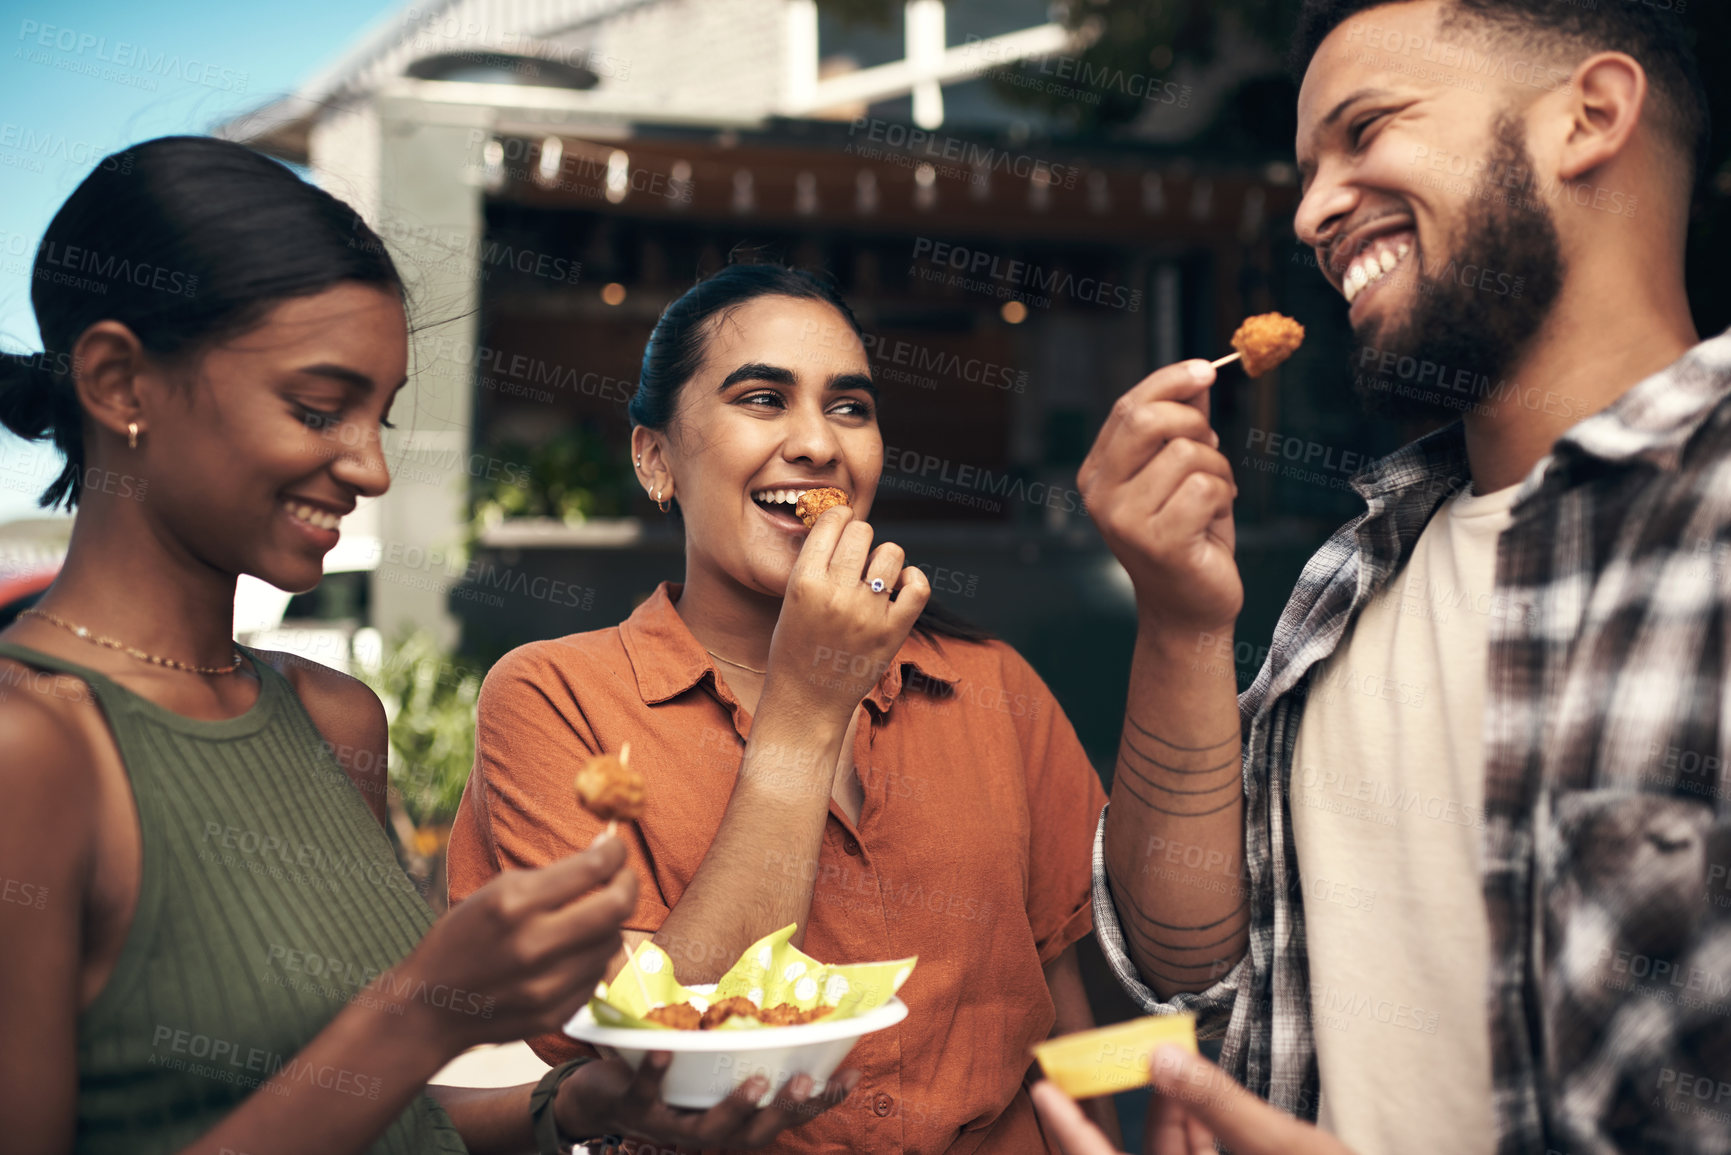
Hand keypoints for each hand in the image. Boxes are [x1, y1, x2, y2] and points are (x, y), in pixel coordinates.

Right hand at [392, 836, 635, 1056]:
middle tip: (623, 877)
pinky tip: (572, 952)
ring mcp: (547, 985)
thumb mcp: (496, 892)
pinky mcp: (556, 1013)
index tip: (617, 846)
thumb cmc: (463, 939)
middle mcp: (534, 945)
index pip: (592, 868)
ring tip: (590, 916)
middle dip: (629, 884)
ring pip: (613, 942)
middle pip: (616, 907)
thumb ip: (553, 875)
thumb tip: (605, 852)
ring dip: (609, 923)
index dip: (615, 852)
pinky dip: (593, 957)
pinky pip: (598, 975)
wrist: (430, 1008)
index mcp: (514, 904)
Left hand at [557, 1052, 858, 1147]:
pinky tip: (664, 1047)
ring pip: (708, 1129)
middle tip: (806, 1081)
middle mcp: (705, 1130)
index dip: (821, 1101)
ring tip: (755, 1081)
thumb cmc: (666, 1069)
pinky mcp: (630, 1107)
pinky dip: (655, 1071)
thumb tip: (790, 990)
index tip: (851, 1073)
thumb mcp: (708, 1055)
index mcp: (731, 1118)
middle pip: (755, 1135)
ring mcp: (668, 1124)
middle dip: (784, 1110)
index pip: (786, 1117)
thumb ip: (743, 1038)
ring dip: (735, 1107)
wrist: (596, 1091)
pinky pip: (644, 1094)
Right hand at [764, 505, 929, 718]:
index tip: (841, 527)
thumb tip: (846, 525)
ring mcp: (867, 614)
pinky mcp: (892, 633)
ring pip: (892, 553)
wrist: (806, 702)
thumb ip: (815, 565)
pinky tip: (899, 588)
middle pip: (862, 531)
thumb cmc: (794, 648)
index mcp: (804, 582)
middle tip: (856, 558)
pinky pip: (918, 586)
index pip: (832, 521)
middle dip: (860, 539)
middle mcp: (836, 594)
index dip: (839, 519)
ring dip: (885, 560)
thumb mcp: (790, 600)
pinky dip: (912, 581)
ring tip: (875, 578)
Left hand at [1030, 1045, 1353, 1154]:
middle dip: (1113, 1116)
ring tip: (1157, 1067)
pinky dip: (1189, 1137)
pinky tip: (1195, 1100)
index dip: (1071, 1132)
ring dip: (1160, 1120)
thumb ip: (1219, 1103)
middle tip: (1093, 1066)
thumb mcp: (1286, 1145)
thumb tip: (1161, 1056)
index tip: (1043, 1090)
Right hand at [1077, 360, 1240, 635]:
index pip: (1128, 407)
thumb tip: (1198, 377)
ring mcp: (1124, 520)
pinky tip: (1214, 520)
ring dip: (1217, 470)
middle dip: (1194, 423)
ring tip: (1214, 498)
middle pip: (1148, 420)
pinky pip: (1204, 486)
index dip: (1169, 380)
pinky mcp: (1157, 541)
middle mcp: (1101, 494)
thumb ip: (1183, 425)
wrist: (1189, 606)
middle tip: (1211, 447)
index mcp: (1099, 472)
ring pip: (1186, 453)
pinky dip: (1223, 496)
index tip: (1206, 369)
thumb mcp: (1183, 472)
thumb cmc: (1189, 536)